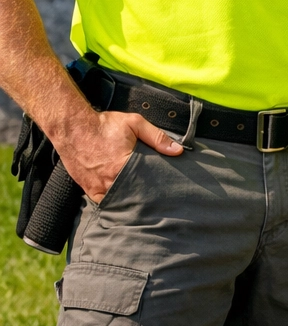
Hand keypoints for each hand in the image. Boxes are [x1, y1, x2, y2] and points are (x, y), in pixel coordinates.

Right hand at [61, 110, 183, 203]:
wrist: (72, 126)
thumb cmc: (103, 125)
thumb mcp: (134, 123)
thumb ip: (157, 137)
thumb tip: (177, 150)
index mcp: (123, 166)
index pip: (147, 184)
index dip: (157, 187)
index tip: (166, 189)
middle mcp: (109, 181)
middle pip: (133, 195)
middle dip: (144, 195)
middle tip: (156, 196)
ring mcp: (97, 187)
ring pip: (118, 200)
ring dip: (129, 199)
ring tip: (141, 199)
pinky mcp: (87, 188)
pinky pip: (103, 201)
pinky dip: (113, 200)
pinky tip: (122, 199)